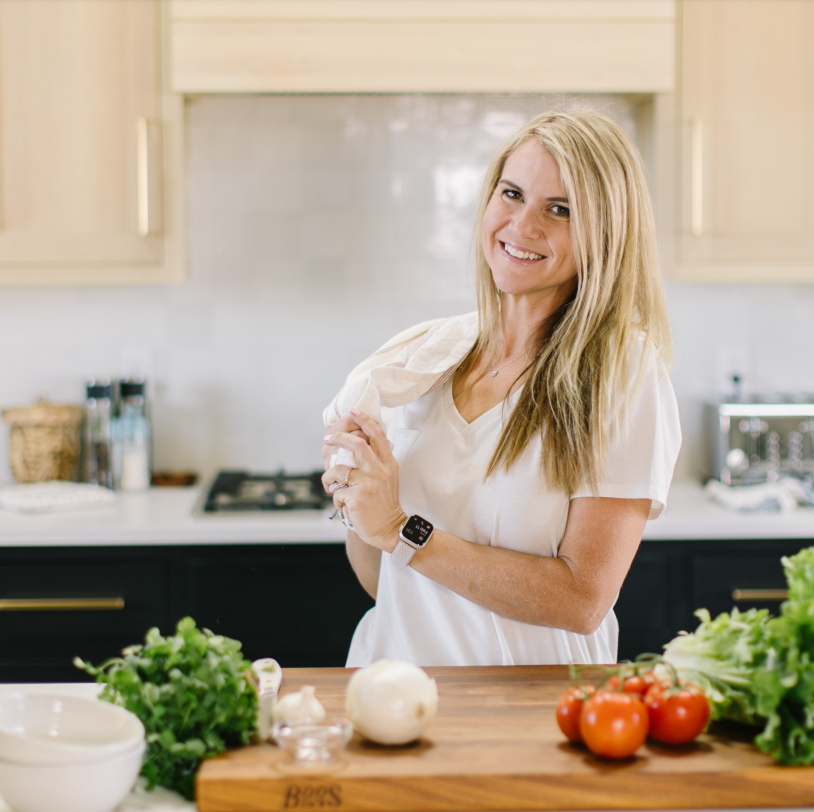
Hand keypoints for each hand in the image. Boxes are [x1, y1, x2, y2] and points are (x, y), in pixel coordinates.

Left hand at [321, 410, 406, 551]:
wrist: (390, 528)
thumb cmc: (384, 502)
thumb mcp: (388, 476)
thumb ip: (376, 460)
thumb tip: (353, 444)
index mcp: (388, 463)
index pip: (378, 435)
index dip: (365, 420)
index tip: (354, 411)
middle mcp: (380, 470)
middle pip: (357, 444)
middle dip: (338, 438)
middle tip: (327, 439)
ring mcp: (368, 483)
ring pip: (339, 469)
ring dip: (329, 477)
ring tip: (332, 485)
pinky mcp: (357, 497)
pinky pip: (336, 491)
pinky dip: (336, 499)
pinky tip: (344, 505)